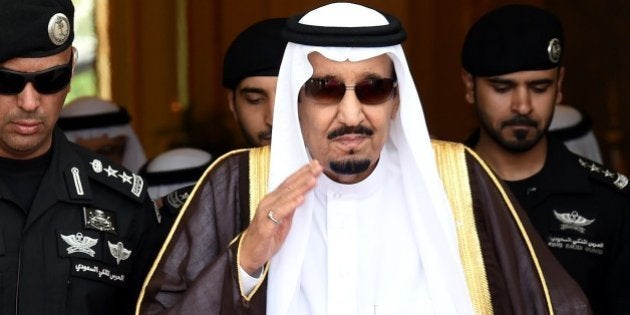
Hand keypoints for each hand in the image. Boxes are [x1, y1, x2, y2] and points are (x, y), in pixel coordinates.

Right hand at [239, 160, 321, 274]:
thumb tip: (300, 197)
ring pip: (285, 196)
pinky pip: (279, 213)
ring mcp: (266, 212)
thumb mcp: (282, 221)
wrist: (248, 253)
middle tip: (317, 166)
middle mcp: (268, 202)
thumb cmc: (265, 237)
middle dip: (304, 175)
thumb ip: (290, 209)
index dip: (302, 173)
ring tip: (312, 178)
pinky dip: (290, 205)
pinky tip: (300, 199)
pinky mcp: (266, 225)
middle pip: (289, 186)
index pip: (289, 183)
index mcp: (273, 200)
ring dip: (300, 187)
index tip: (315, 165)